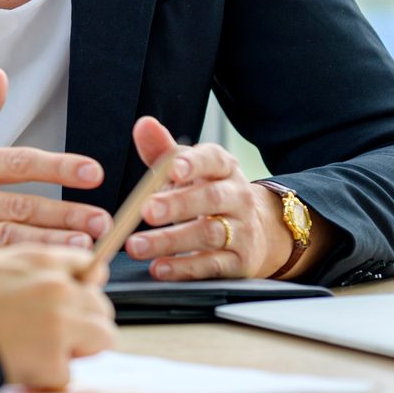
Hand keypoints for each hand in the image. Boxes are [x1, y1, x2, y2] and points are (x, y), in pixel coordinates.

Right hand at [0, 68, 110, 267]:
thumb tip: (1, 76)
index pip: (17, 162)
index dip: (59, 167)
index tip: (93, 171)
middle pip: (23, 208)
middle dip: (68, 215)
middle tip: (104, 220)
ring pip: (10, 242)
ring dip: (52, 246)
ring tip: (88, 250)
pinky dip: (17, 271)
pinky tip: (44, 273)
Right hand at [0, 246, 115, 391]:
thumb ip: (26, 266)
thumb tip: (59, 275)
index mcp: (39, 259)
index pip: (88, 265)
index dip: (84, 285)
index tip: (78, 297)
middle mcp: (57, 287)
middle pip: (101, 305)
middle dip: (84, 321)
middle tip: (53, 334)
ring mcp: (60, 325)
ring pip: (102, 337)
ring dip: (77, 348)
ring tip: (40, 351)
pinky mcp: (54, 362)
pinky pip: (69, 374)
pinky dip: (47, 378)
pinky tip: (20, 368)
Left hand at [124, 118, 290, 279]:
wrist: (256, 232)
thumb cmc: (207, 194)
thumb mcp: (188, 171)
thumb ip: (163, 151)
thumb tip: (144, 124)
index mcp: (223, 169)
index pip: (213, 160)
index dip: (195, 163)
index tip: (174, 169)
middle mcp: (237, 197)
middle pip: (211, 198)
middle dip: (177, 205)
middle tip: (145, 211)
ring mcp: (242, 231)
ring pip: (210, 235)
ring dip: (171, 241)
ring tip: (137, 246)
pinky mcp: (240, 262)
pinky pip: (213, 265)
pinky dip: (185, 268)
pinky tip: (160, 268)